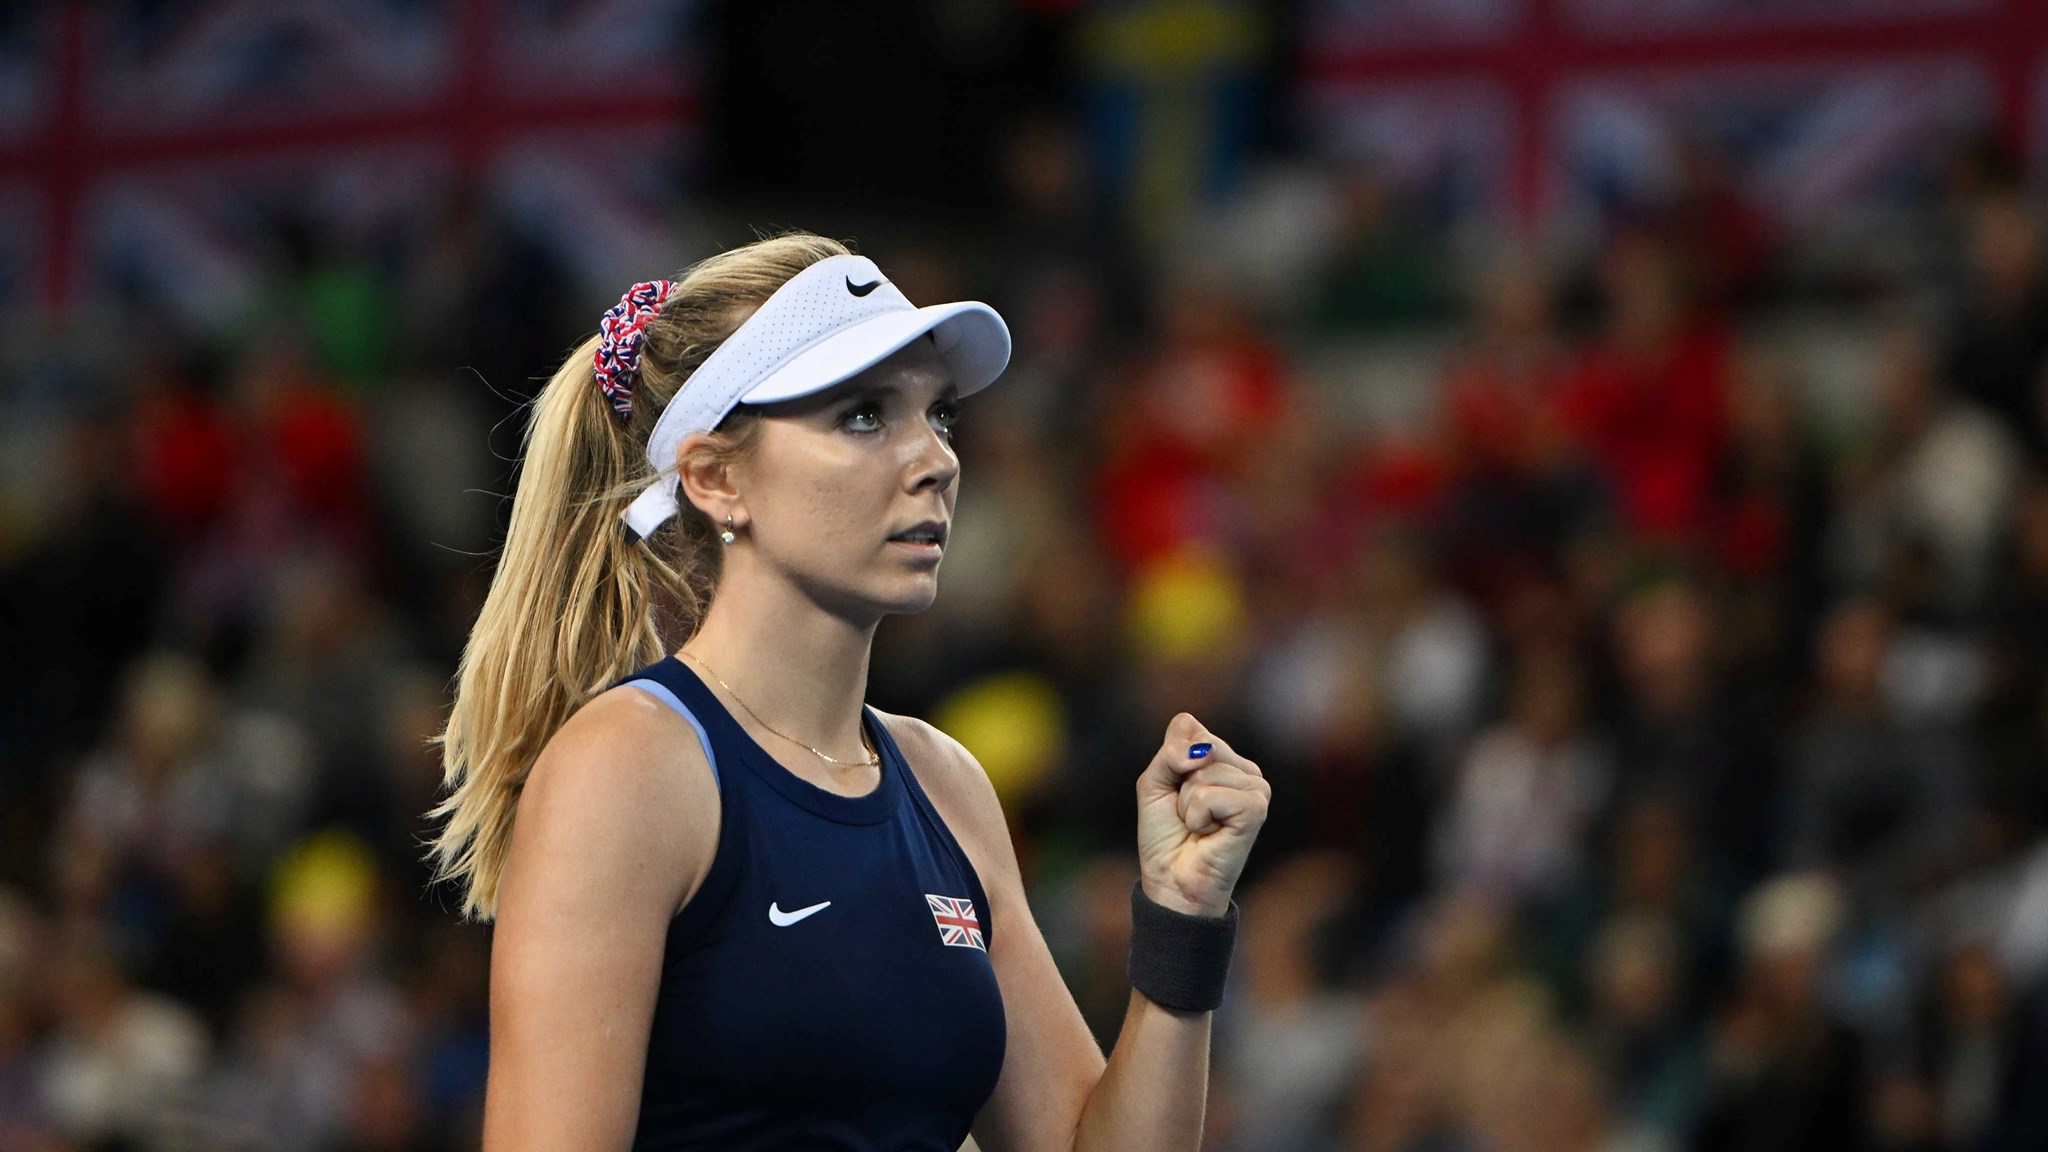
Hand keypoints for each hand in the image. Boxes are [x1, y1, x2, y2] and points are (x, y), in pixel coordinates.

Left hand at [1135, 713, 1270, 917]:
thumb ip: (1170, 753)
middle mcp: (1245, 769)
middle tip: (1188, 813)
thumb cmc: (1166, 834)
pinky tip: (1209, 832)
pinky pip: (1211, 795)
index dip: (1169, 761)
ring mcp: (1256, 788)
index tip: (1174, 792)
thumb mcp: (1154, 783)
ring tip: (1199, 825)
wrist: (1173, 880)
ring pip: (1204, 770)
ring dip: (1187, 803)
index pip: (1189, 728)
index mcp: (1225, 758)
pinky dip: (1198, 815)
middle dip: (1178, 782)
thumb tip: (1199, 749)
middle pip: (1198, 745)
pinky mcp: (1256, 809)